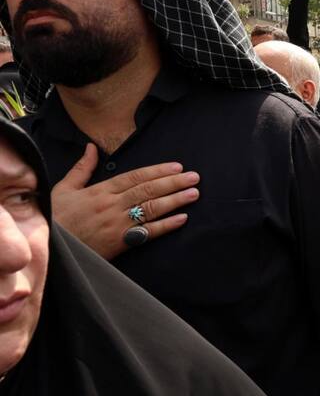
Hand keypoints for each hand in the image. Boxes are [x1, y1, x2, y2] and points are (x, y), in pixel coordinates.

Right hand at [51, 143, 199, 258]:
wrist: (49, 248)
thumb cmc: (56, 217)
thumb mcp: (64, 189)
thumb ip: (81, 168)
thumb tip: (90, 147)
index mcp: (101, 190)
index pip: (136, 177)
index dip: (158, 171)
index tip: (177, 166)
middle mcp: (112, 205)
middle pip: (148, 190)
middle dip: (173, 182)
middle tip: (195, 177)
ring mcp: (117, 224)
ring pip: (151, 209)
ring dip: (175, 201)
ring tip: (194, 194)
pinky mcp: (120, 242)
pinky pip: (147, 233)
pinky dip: (166, 226)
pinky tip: (182, 219)